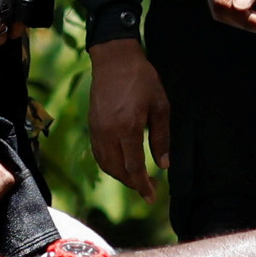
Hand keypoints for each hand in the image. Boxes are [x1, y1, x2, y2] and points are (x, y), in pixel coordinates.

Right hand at [89, 36, 170, 189]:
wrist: (115, 59)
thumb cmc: (142, 80)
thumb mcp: (160, 106)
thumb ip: (161, 138)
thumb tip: (164, 165)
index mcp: (128, 128)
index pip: (134, 166)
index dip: (142, 185)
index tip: (151, 197)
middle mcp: (109, 132)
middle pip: (117, 170)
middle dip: (132, 183)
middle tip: (147, 189)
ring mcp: (97, 129)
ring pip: (105, 164)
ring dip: (120, 176)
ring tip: (136, 179)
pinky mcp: (92, 125)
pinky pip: (99, 153)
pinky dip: (109, 164)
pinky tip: (121, 165)